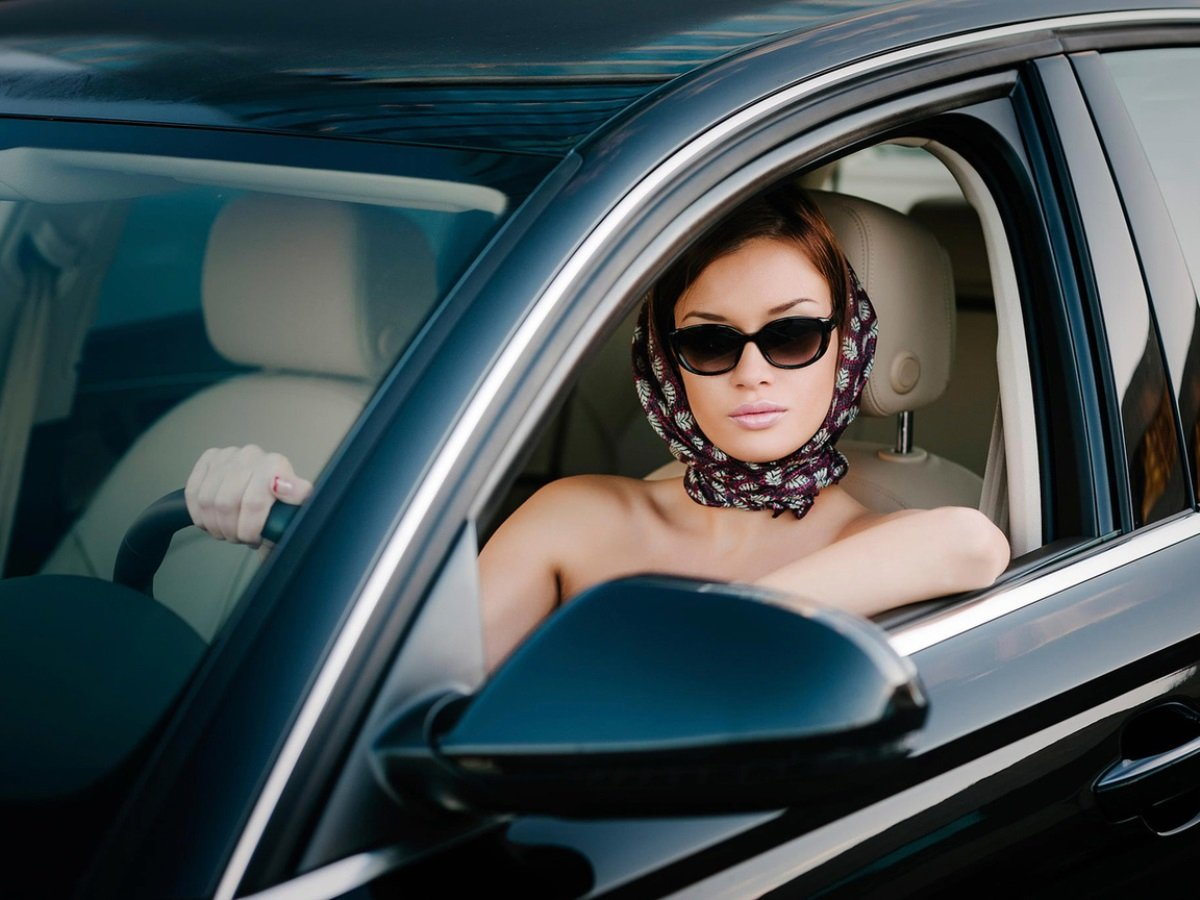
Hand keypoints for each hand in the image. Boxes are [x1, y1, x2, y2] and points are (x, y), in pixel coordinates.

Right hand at [185, 445, 312, 546]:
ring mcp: (228, 456)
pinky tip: (212, 520)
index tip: (256, 538)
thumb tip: (291, 494)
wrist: (265, 484)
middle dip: (233, 530)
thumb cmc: (278, 501)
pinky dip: (200, 514)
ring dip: (215, 525)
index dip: (251, 528)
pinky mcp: (209, 459)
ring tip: (229, 531)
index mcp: (275, 465)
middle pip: (227, 504)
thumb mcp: (294, 507)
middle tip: (241, 538)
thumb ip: (297, 503)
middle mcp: (251, 455)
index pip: (254, 502)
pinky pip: (194, 493)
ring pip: (208, 501)